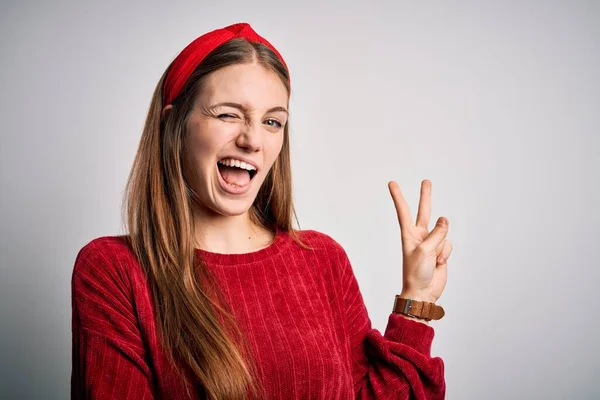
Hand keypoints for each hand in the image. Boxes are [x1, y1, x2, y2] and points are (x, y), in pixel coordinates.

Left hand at [388, 180, 452, 302]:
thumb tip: (445, 219)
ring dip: (441, 245)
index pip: (403, 211)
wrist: (423, 292)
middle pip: (424, 212)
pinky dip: (446, 253)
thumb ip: (436, 233)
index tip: (391, 183)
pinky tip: (439, 263)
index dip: (398, 196)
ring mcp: (431, 243)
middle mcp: (419, 235)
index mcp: (408, 234)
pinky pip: (448, 244)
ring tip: (434, 259)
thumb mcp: (424, 250)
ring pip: (443, 232)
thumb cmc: (416, 273)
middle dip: (425, 196)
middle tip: (426, 181)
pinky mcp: (441, 251)